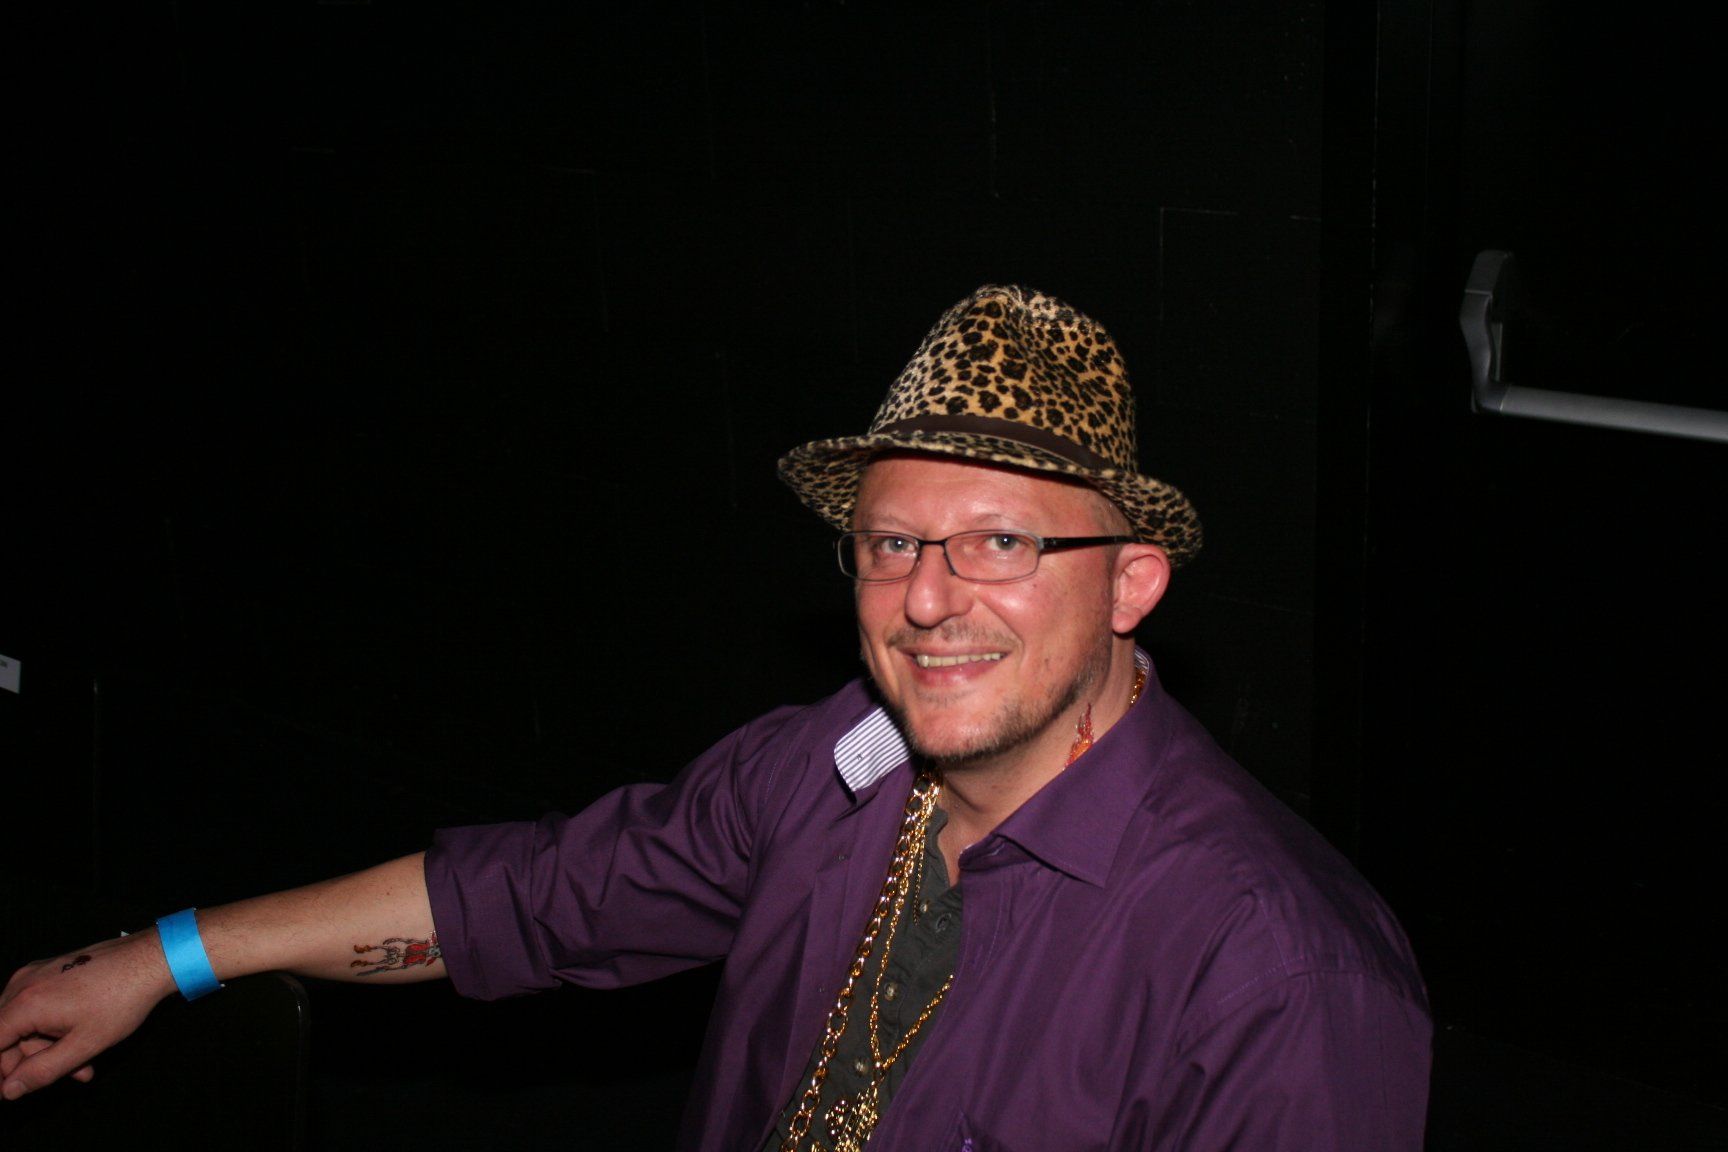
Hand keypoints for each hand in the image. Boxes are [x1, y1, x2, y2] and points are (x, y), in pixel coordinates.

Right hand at [0, 930, 174, 1100]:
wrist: (152, 958)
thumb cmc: (122, 1000)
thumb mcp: (84, 1045)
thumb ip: (42, 1071)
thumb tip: (9, 1090)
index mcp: (24, 1003)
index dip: (1, 1069)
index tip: (13, 1088)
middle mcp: (23, 983)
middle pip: (6, 1034)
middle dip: (33, 1062)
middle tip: (70, 1076)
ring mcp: (37, 973)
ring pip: (25, 1022)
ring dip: (49, 1048)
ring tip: (85, 1065)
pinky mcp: (52, 969)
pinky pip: (38, 1005)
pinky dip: (54, 1027)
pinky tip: (82, 1040)